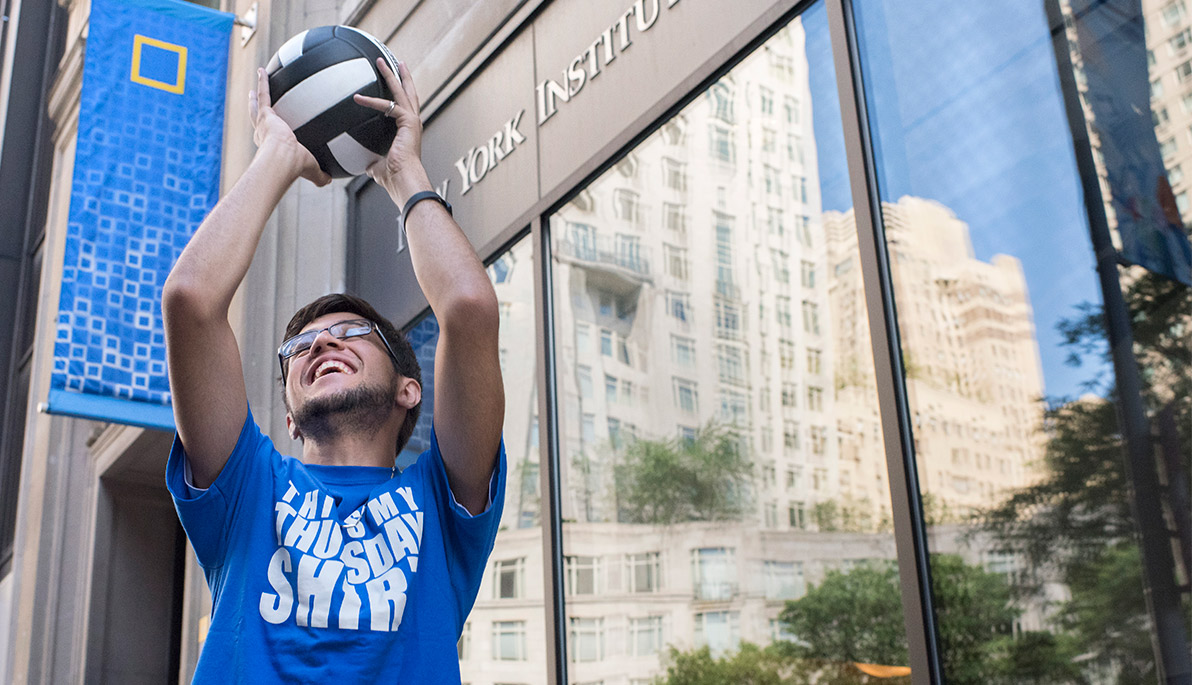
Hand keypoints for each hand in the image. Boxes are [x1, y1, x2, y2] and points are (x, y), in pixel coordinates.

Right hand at [249, 67, 330, 186]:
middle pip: (258, 120)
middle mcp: (263, 135)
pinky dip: (263, 81)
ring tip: (257, 82)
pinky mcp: (266, 115)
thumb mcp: (311, 170)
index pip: (269, 139)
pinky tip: (262, 70)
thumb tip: (329, 181)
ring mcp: (263, 123)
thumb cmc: (295, 166)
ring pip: (257, 105)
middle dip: (256, 112)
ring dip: (257, 93)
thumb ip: (320, 175)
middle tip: (254, 102)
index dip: (267, 135)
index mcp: (272, 147)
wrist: (283, 159)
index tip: (268, 130)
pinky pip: (265, 94)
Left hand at [353, 59, 431, 202]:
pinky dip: (372, 102)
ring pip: (402, 91)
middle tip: (397, 62)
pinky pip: (389, 106)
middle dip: (402, 76)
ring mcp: (412, 121)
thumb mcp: (377, 166)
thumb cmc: (394, 177)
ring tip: (382, 61)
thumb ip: (371, 160)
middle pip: (409, 92)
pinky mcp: (409, 122)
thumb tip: (364, 164)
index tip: (395, 82)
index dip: (400, 93)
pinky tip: (358, 98)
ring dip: (391, 75)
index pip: (404, 107)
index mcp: (408, 131)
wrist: (404, 180)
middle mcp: (413, 123)